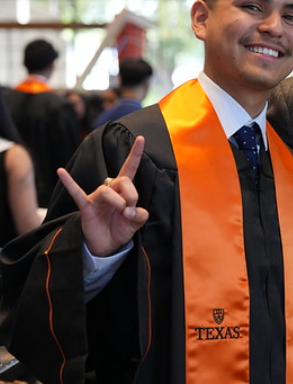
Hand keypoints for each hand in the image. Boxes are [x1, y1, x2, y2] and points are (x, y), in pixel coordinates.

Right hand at [57, 136, 148, 256]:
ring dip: (118, 201)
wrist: (106, 245)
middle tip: (131, 208)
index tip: (141, 138)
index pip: (130, 168)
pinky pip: (76, 192)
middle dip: (131, 194)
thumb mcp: (137, 222)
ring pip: (107, 190)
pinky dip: (69, 182)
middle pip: (122, 180)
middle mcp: (110, 189)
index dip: (135, 154)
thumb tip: (131, 211)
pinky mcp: (85, 206)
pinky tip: (61, 172)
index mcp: (123, 190)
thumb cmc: (120, 228)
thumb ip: (141, 215)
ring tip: (121, 212)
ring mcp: (96, 197)